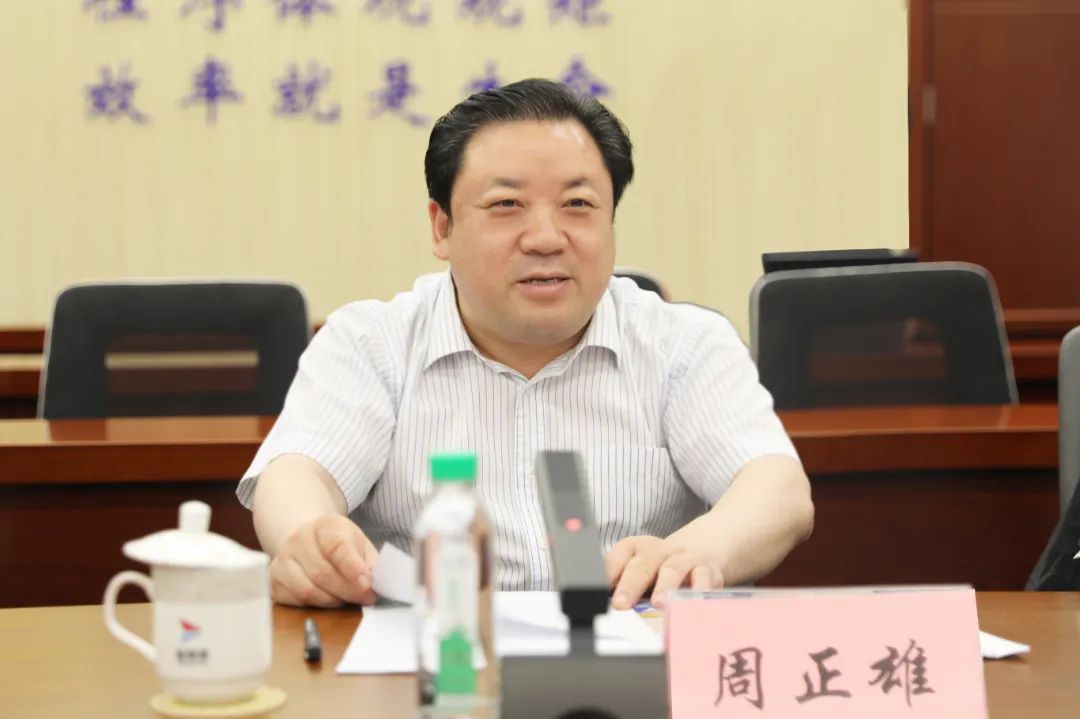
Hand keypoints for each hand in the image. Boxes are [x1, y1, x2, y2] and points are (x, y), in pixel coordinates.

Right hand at [269, 515, 378, 607]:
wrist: (307, 539)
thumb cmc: (339, 544)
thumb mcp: (360, 544)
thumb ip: (370, 563)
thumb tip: (378, 585)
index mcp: (325, 525)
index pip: (337, 547)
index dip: (353, 568)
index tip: (367, 584)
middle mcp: (300, 539)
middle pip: (322, 573)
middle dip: (347, 591)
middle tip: (365, 598)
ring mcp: (283, 559)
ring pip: (307, 590)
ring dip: (332, 601)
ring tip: (347, 599)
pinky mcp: (274, 580)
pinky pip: (295, 600)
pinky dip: (316, 606)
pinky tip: (328, 599)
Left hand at [604, 536, 722, 609]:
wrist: (698, 556)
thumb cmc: (659, 571)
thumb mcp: (638, 574)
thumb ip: (620, 585)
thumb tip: (600, 604)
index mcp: (637, 548)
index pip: (620, 555)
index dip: (609, 571)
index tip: (599, 590)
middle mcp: (660, 550)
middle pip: (644, 564)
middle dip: (631, 584)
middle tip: (621, 604)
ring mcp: (684, 558)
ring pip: (673, 569)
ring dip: (664, 587)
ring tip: (658, 604)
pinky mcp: (706, 570)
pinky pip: (703, 580)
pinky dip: (697, 593)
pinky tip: (689, 606)